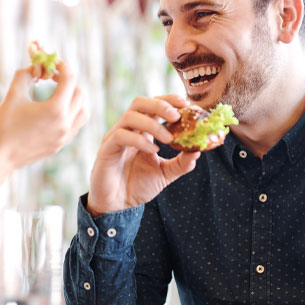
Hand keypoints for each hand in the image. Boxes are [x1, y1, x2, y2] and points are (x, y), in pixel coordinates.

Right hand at [0, 60, 87, 173]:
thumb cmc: (3, 125)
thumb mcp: (13, 95)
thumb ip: (25, 75)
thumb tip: (35, 67)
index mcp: (55, 109)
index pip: (69, 80)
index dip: (63, 66)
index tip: (54, 62)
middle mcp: (65, 123)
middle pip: (80, 94)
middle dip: (68, 82)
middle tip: (53, 77)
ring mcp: (64, 136)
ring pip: (83, 111)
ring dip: (75, 99)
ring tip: (59, 94)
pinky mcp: (60, 145)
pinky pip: (75, 125)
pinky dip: (72, 114)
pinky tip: (56, 111)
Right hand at [87, 94, 199, 215]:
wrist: (118, 205)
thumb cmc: (138, 186)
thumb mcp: (165, 174)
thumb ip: (181, 163)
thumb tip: (198, 151)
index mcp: (142, 130)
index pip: (153, 105)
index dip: (169, 100)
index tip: (187, 104)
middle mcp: (128, 129)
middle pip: (140, 103)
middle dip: (160, 105)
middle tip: (177, 116)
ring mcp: (115, 137)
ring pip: (130, 116)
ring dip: (153, 124)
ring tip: (169, 139)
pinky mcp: (106, 149)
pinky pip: (121, 136)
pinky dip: (139, 140)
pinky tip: (153, 151)